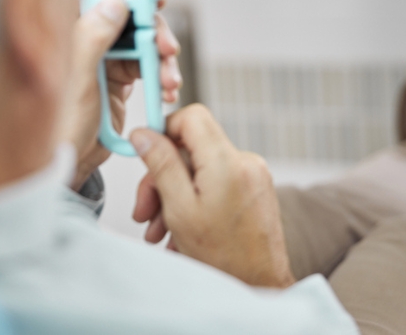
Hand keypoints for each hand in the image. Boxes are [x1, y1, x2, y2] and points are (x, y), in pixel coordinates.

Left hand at [63, 0, 180, 190]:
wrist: (66, 166)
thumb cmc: (58, 126)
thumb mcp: (77, 80)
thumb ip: (93, 38)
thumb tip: (116, 1)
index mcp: (70, 33)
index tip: (156, 0)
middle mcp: (86, 42)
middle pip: (128, 21)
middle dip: (154, 35)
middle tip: (169, 52)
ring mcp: (103, 62)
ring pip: (142, 46)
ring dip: (162, 62)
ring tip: (170, 85)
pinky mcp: (116, 82)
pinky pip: (145, 70)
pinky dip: (160, 78)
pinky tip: (167, 93)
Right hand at [131, 104, 293, 288]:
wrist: (262, 288)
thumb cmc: (224, 258)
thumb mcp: (180, 209)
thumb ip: (161, 165)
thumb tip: (143, 134)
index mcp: (227, 162)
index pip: (192, 116)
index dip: (164, 130)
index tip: (146, 152)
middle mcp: (245, 162)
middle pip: (191, 147)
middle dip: (162, 177)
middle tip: (144, 210)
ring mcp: (253, 175)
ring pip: (200, 169)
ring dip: (174, 196)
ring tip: (158, 231)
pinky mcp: (255, 189)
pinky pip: (215, 183)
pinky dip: (194, 202)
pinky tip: (180, 233)